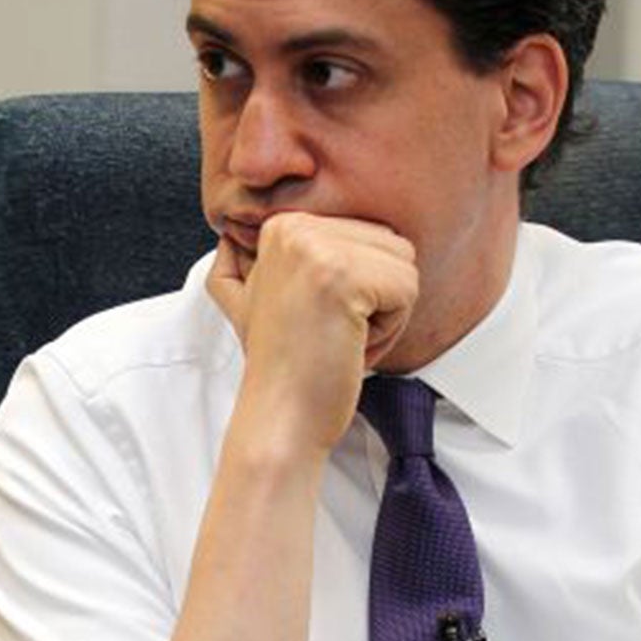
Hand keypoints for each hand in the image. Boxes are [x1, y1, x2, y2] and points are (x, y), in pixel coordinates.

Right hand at [208, 213, 417, 453]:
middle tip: (329, 330)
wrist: (278, 415)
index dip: (360, 284)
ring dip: (385, 313)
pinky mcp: (342, 276)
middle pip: (391, 244)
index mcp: (281, 225)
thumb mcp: (247, 300)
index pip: (369, 232)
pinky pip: (407, 291)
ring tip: (338, 336)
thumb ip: (242, 262)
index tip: (317, 315)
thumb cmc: (281, 364)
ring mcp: (317, 250)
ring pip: (404, 266)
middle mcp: (295, 228)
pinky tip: (348, 344)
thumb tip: (233, 237)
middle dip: (376, 296)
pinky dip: (389, 329)